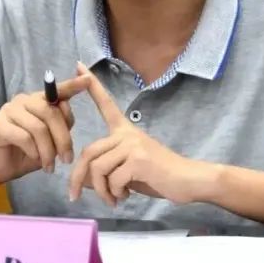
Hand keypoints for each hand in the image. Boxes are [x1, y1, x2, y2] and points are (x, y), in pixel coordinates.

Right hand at [0, 73, 91, 185]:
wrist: (0, 168)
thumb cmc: (28, 152)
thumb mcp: (51, 140)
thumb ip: (61, 124)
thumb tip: (67, 106)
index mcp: (38, 101)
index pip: (57, 91)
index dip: (72, 85)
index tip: (88, 80)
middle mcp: (23, 100)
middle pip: (50, 112)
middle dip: (63, 138)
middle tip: (67, 159)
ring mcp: (8, 110)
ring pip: (38, 127)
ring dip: (48, 150)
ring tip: (50, 166)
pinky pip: (23, 137)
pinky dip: (33, 151)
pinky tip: (34, 158)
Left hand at [68, 62, 215, 206]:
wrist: (188, 180)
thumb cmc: (158, 175)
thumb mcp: (128, 170)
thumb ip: (107, 170)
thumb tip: (84, 181)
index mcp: (125, 130)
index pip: (106, 104)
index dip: (92, 86)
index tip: (78, 64)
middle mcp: (127, 133)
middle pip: (89, 152)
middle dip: (78, 177)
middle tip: (75, 196)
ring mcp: (133, 145)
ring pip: (98, 168)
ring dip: (102, 190)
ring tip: (113, 198)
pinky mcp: (139, 160)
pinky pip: (112, 179)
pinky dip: (114, 193)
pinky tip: (125, 196)